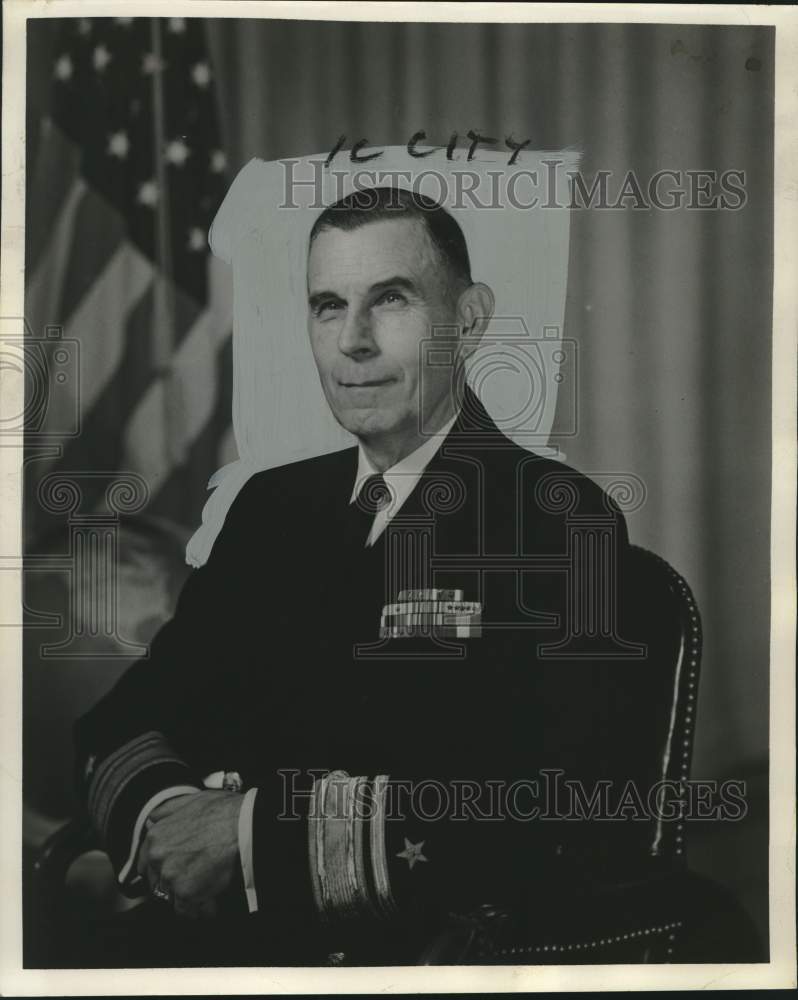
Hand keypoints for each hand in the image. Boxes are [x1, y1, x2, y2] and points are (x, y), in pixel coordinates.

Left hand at [137, 790, 242, 918]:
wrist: (245, 825)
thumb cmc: (224, 811)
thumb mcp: (192, 801)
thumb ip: (168, 811)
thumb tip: (154, 820)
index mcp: (156, 836)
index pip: (145, 865)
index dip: (160, 870)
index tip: (174, 872)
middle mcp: (158, 858)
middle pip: (158, 884)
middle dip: (174, 885)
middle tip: (195, 881)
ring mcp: (170, 877)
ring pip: (172, 899)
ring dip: (188, 898)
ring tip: (207, 893)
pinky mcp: (187, 894)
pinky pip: (187, 913)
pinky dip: (201, 912)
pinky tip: (213, 905)